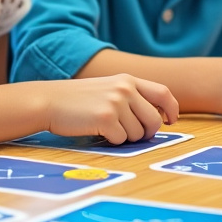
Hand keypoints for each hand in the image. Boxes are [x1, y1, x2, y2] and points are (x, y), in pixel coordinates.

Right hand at [45, 75, 178, 143]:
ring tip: (108, 129)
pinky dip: (112, 141)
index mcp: (128, 80)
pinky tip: (98, 131)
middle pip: (154, 120)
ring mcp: (116, 103)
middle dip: (147, 133)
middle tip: (135, 136)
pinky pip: (121, 139)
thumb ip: (131, 97)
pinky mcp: (106, 118)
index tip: (171, 120)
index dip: (172, 109)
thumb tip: (156, 119)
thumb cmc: (78, 99)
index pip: (163, 93)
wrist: (49, 101)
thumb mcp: (108, 88)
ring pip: (138, 133)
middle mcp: (125, 89)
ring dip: (126, 137)